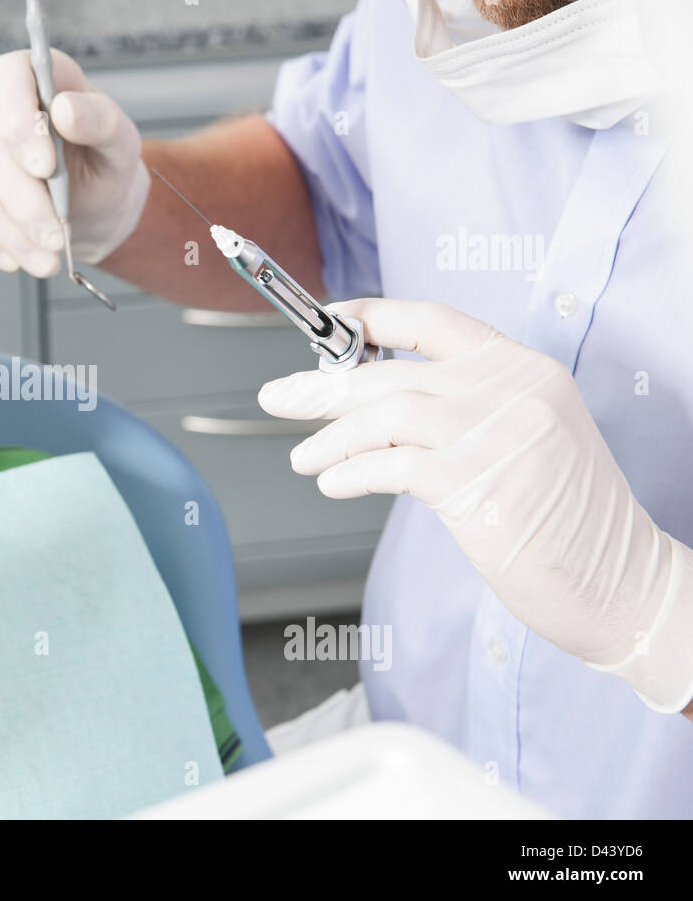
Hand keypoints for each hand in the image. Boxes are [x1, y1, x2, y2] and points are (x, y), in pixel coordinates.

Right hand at [0, 47, 148, 274]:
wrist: (89, 206)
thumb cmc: (102, 166)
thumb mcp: (121, 144)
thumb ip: (102, 121)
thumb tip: (67, 109)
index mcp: (31, 75)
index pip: (5, 81)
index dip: (18, 124)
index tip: (45, 168)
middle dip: (22, 202)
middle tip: (56, 239)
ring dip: (8, 232)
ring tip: (45, 260)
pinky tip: (16, 257)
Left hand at [258, 298, 692, 712]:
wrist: (622, 583)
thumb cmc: (565, 520)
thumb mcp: (523, 439)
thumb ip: (464, 409)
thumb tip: (373, 403)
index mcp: (522, 370)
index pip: (433, 321)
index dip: (372, 317)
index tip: (328, 323)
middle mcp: (510, 390)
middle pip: (391, 371)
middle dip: (322, 385)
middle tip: (278, 397)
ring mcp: (495, 433)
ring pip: (382, 413)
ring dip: (330, 437)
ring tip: (302, 459)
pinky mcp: (475, 483)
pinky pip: (388, 463)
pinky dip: (350, 471)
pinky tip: (332, 483)